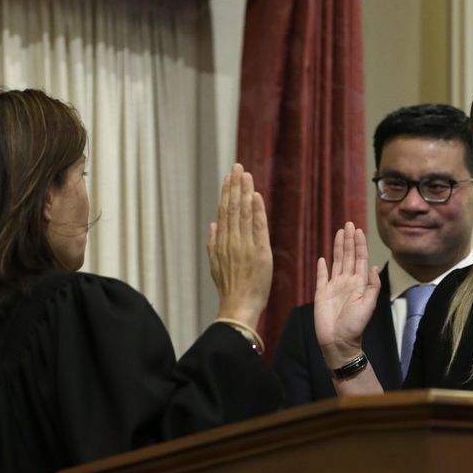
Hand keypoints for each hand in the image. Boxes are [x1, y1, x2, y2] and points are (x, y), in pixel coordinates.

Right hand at [208, 163, 272, 328]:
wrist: (238, 306)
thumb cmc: (229, 289)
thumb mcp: (215, 265)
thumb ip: (213, 244)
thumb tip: (212, 225)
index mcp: (221, 243)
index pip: (224, 212)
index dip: (226, 193)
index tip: (229, 177)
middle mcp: (231, 241)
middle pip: (232, 208)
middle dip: (235, 186)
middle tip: (237, 167)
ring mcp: (245, 245)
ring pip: (243, 213)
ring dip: (245, 192)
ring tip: (245, 175)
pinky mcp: (259, 252)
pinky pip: (258, 227)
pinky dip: (256, 211)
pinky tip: (255, 196)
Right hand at [313, 222, 380, 367]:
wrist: (338, 342)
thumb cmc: (355, 326)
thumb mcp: (369, 305)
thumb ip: (373, 286)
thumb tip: (375, 267)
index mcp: (359, 283)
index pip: (360, 259)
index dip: (359, 244)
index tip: (358, 230)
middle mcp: (347, 282)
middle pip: (348, 256)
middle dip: (349, 240)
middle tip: (349, 223)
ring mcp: (334, 287)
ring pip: (336, 262)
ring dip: (338, 247)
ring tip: (339, 232)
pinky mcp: (321, 293)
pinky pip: (321, 277)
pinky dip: (322, 267)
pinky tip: (322, 258)